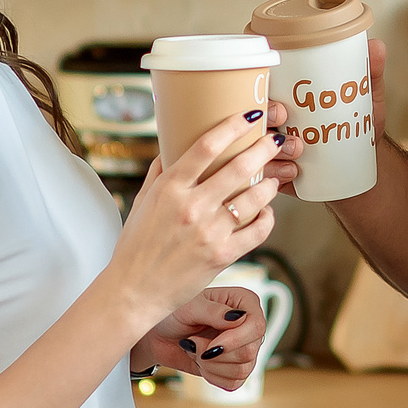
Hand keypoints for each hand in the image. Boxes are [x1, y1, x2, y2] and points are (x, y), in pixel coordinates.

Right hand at [106, 114, 279, 324]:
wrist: (133, 291)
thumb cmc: (136, 245)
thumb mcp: (142, 201)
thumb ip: (160, 172)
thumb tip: (174, 146)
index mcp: (170, 188)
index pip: (206, 146)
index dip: (233, 126)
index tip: (250, 117)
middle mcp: (191, 206)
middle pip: (238, 167)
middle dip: (263, 150)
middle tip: (274, 142)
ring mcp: (209, 232)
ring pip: (254, 198)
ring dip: (269, 185)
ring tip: (272, 179)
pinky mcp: (222, 255)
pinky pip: (258, 231)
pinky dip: (267, 218)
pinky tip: (266, 212)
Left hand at [143, 287, 265, 388]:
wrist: (159, 334)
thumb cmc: (173, 313)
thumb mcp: (190, 306)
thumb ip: (214, 311)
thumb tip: (239, 318)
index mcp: (244, 302)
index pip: (257, 326)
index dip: (235, 340)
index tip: (211, 346)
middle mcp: (248, 325)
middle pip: (249, 352)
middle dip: (215, 354)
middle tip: (193, 343)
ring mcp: (243, 348)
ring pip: (241, 370)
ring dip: (210, 365)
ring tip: (195, 350)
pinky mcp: (234, 368)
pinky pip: (233, 383)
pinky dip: (212, 376)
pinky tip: (201, 362)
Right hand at [263, 38, 390, 199]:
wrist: (357, 167)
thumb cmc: (351, 129)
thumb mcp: (363, 100)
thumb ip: (369, 74)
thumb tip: (375, 46)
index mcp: (282, 98)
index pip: (257, 87)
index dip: (257, 88)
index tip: (279, 97)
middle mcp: (270, 123)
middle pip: (250, 116)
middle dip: (265, 117)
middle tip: (285, 119)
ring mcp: (269, 149)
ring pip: (254, 148)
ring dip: (272, 150)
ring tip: (298, 150)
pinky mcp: (274, 173)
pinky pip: (263, 174)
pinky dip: (276, 173)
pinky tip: (292, 172)